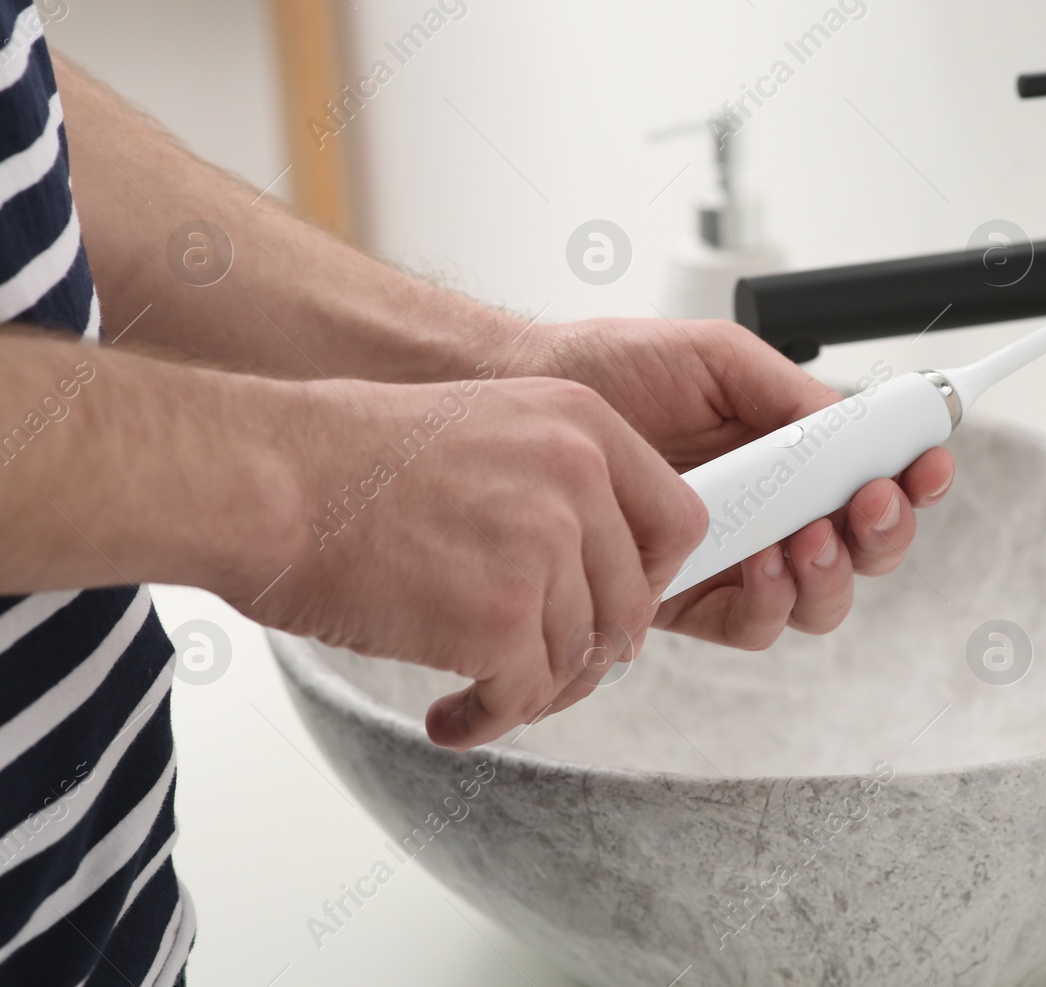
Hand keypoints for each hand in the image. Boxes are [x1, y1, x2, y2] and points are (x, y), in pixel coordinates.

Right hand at [245, 372, 705, 748]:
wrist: (266, 480)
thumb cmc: (350, 460)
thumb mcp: (488, 429)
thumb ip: (560, 486)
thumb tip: (600, 573)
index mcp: (584, 426)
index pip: (679, 521)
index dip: (648, 579)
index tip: (611, 607)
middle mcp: (579, 479)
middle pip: (632, 604)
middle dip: (590, 652)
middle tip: (540, 671)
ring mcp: (544, 548)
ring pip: (578, 658)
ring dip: (532, 690)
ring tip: (481, 693)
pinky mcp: (500, 618)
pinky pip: (524, 697)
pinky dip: (489, 719)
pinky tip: (452, 717)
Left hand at [514, 318, 954, 648]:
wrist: (534, 394)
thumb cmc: (620, 370)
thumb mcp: (719, 359)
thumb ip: (791, 394)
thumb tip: (851, 428)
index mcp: (795, 454)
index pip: (875, 478)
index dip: (916, 480)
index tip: (928, 465)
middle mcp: (776, 512)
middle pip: (864, 551)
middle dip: (885, 532)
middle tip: (869, 503)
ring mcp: (737, 559)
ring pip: (818, 600)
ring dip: (831, 574)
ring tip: (808, 537)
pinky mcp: (689, 599)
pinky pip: (751, 625)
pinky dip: (770, 603)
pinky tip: (761, 565)